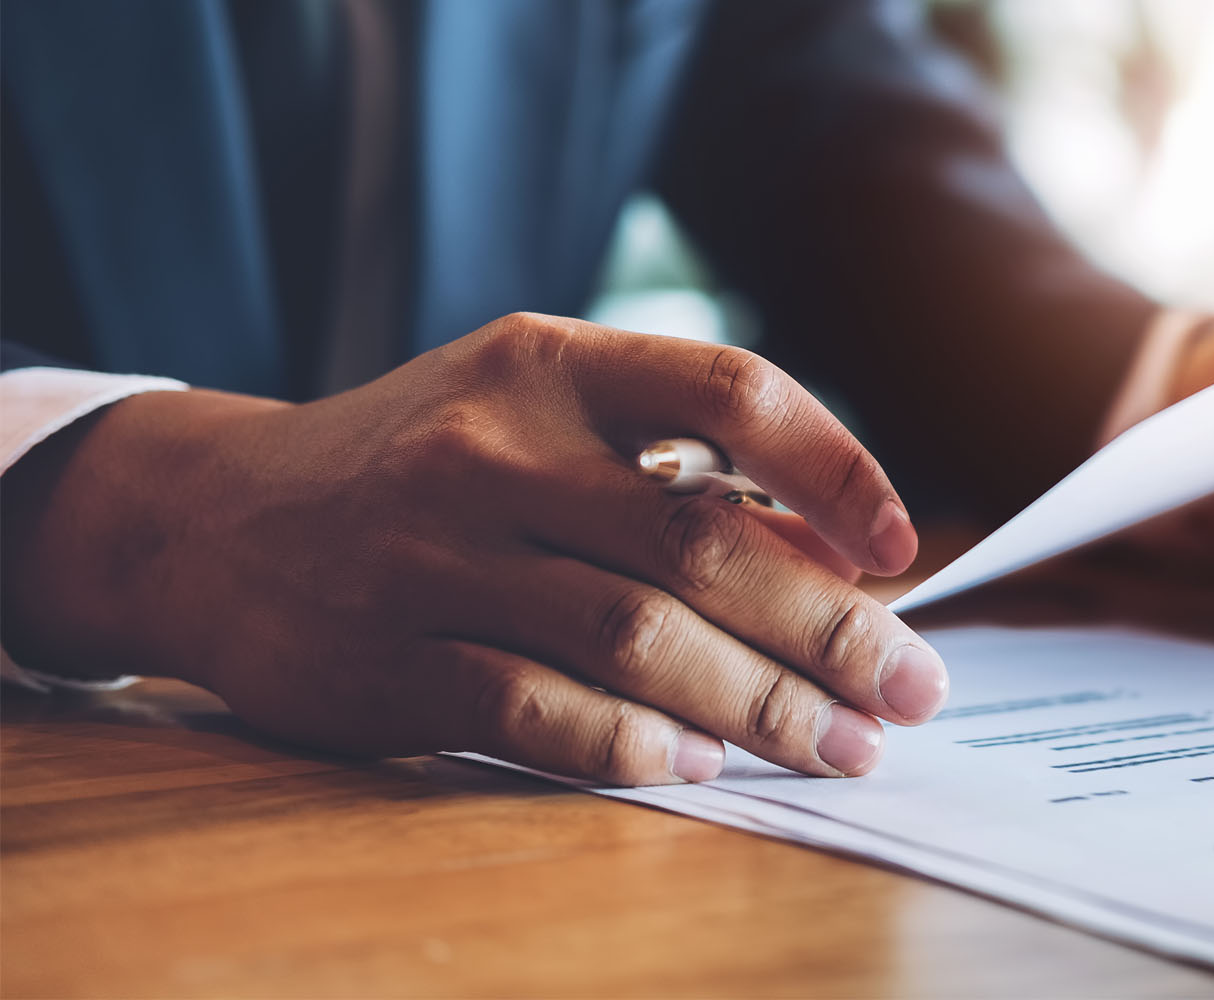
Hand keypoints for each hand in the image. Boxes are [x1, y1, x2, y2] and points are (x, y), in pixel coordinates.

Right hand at [0, 314, 947, 783]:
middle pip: (702, 541)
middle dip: (829, 627)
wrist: (215, 516)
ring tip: (840, 746)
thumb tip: (832, 563)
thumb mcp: (535, 423)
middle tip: (910, 691)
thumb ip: (672, 474)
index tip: (899, 552)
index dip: (837, 468)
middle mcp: (493, 446)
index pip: (730, 388)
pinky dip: (634, 744)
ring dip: (761, 704)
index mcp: (549, 364)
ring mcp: (432, 554)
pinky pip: (537, 710)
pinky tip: (701, 765)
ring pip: (636, 636)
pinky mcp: (384, 658)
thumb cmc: (421, 465)